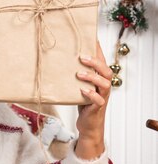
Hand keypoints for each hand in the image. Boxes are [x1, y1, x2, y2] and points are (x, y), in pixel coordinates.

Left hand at [74, 41, 111, 158]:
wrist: (88, 125)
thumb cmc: (82, 102)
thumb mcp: (78, 85)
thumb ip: (74, 74)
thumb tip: (57, 59)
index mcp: (99, 78)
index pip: (102, 61)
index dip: (98, 50)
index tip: (91, 38)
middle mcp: (103, 86)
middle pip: (106, 70)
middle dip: (95, 62)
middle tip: (81, 57)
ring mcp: (102, 97)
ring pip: (105, 83)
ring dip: (92, 77)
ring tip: (79, 73)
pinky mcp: (98, 108)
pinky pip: (98, 100)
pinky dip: (91, 94)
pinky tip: (82, 90)